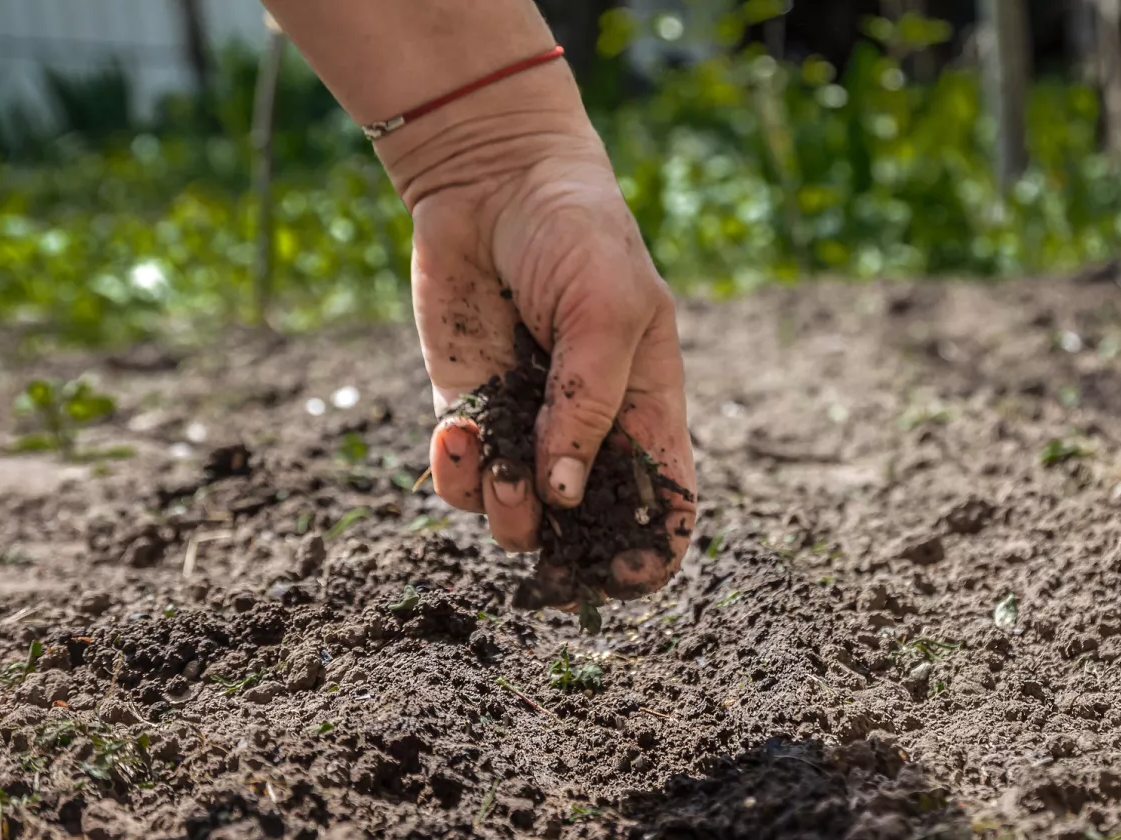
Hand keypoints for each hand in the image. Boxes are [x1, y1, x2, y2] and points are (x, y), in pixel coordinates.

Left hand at [389, 78, 696, 603]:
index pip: (663, 509)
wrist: (494, 181)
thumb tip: (564, 494)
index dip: (647, 554)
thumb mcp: (607, 310)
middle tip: (539, 504)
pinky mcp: (469, 408)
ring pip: (516, 518)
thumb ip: (591, 404)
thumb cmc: (578, 234)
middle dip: (563, 547)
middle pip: (585, 533)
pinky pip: (461, 475)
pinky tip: (458, 435)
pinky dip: (456, 472)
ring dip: (505, 511)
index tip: (618, 571)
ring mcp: (526, 425)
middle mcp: (589, 432)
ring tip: (498, 465)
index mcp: (649, 412)